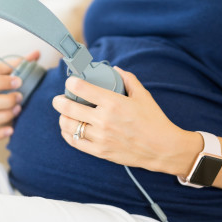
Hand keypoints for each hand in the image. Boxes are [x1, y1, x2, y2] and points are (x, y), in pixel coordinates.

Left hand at [51, 67, 201, 175]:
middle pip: (68, 108)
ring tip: (64, 114)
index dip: (71, 83)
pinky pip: (75, 142)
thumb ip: (128, 79)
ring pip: (69, 126)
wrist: (162, 148)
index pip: (82, 88)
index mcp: (113, 103)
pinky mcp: (100, 151)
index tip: (70, 82)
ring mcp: (100, 137)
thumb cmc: (154, 120)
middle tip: (59, 99)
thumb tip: (116, 70)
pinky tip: (68, 129)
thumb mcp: (143, 95)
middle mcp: (103, 120)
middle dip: (59, 101)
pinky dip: (68, 134)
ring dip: (62, 118)